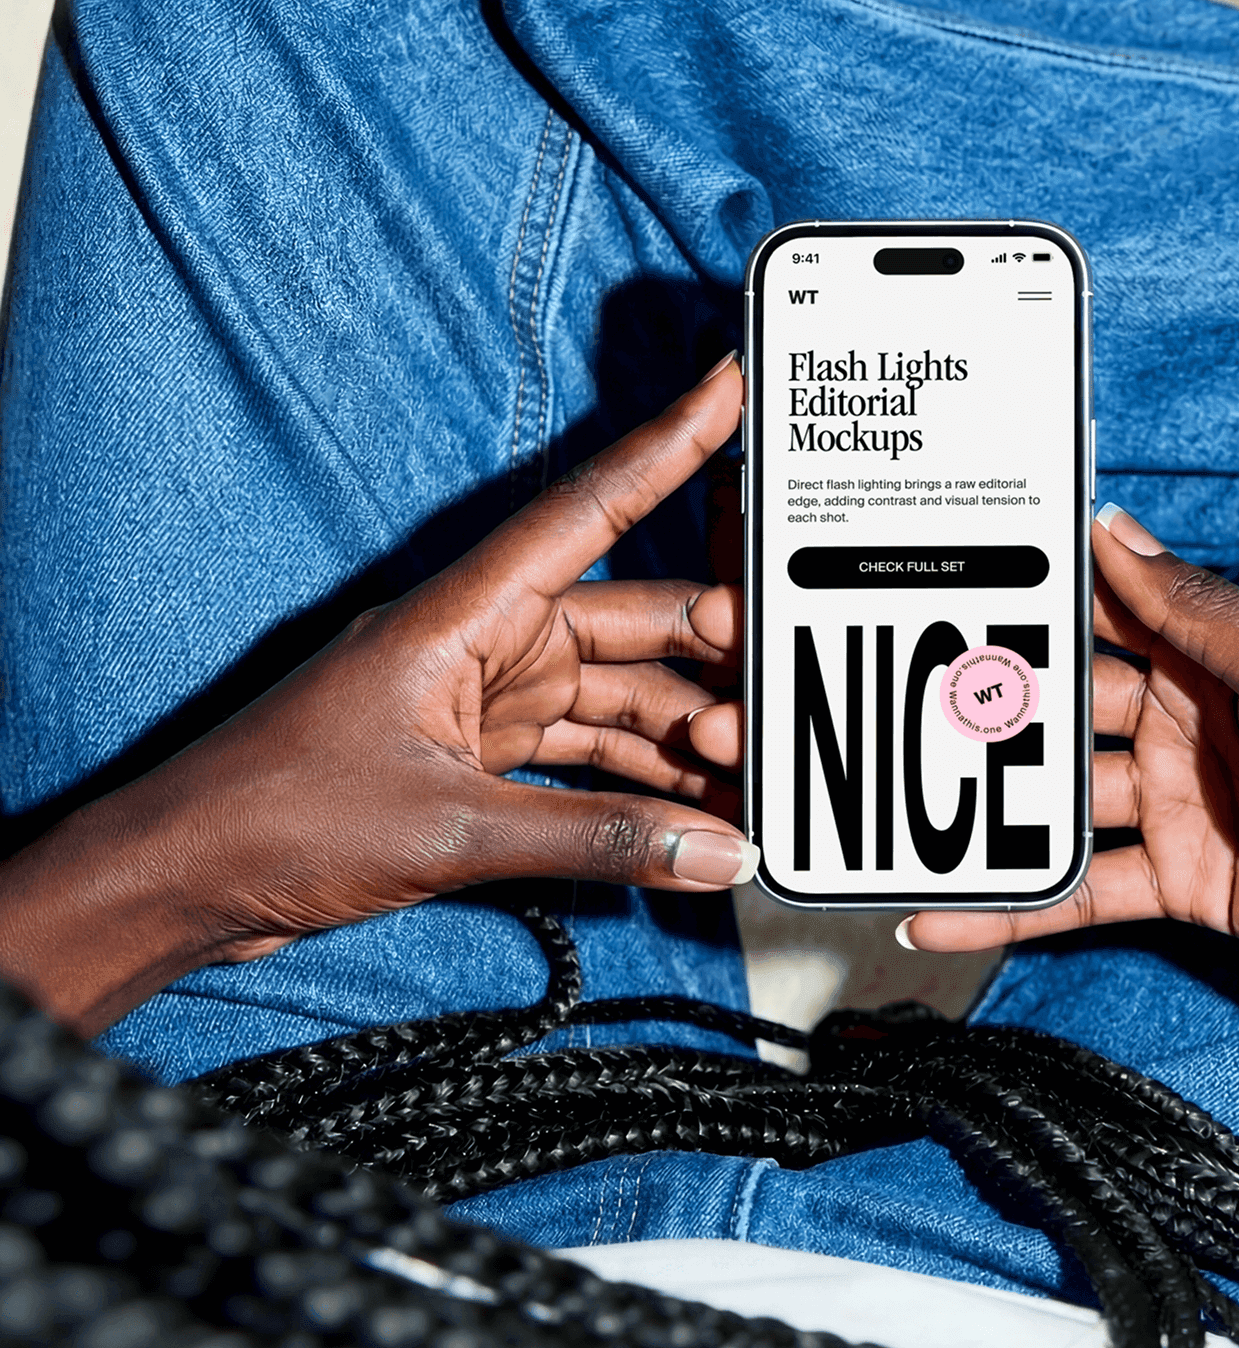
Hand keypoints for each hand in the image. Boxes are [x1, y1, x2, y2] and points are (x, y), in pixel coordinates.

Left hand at [0, 358, 751, 1031]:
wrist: (186, 880)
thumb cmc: (275, 815)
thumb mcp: (453, 826)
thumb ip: (594, 840)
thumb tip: (709, 851)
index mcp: (463, 613)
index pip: (588, 509)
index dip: (665, 447)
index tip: (728, 390)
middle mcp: (482, 642)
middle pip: (626, 623)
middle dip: (709, 654)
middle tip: (781, 684)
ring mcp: (481, 699)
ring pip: (613, 697)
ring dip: (679, 736)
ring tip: (749, 770)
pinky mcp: (476, 755)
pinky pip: (583, 753)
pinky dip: (636, 785)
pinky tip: (687, 816)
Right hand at [908, 504, 1238, 1029]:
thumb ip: (1198, 610)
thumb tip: (1118, 530)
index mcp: (1222, 661)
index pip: (1111, 613)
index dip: (1037, 597)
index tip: (953, 581)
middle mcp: (1192, 727)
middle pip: (1068, 710)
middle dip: (991, 708)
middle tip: (897, 706)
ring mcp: (1183, 808)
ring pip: (1062, 801)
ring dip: (990, 810)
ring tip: (898, 813)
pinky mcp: (1183, 884)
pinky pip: (1082, 889)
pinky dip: (1016, 906)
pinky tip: (949, 914)